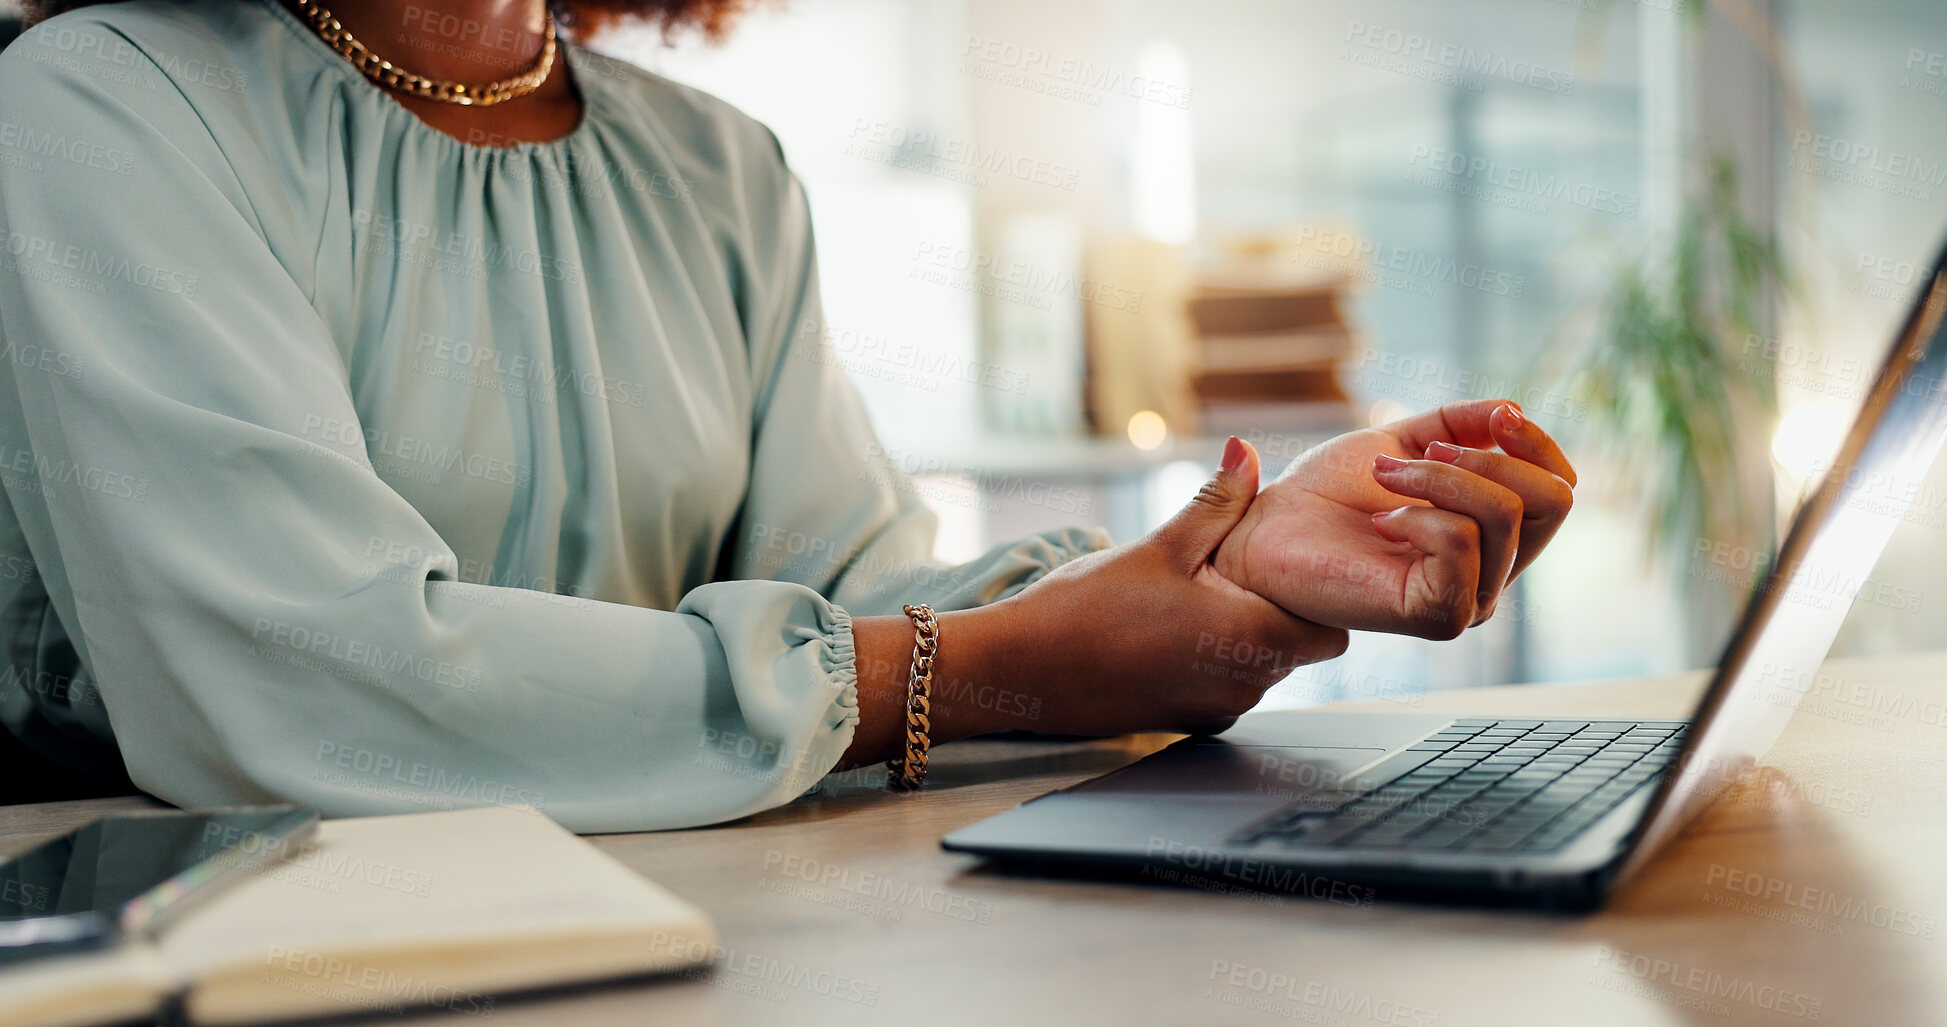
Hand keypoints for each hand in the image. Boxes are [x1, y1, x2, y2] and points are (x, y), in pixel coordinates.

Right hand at [977, 436, 1349, 734]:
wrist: (1022, 669)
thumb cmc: (1085, 608)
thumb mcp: (1160, 545)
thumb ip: (1217, 502)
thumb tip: (1248, 454)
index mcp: (1250, 639)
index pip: (1331, 632)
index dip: (1315, 598)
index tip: (1283, 568)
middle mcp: (1244, 685)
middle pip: (1299, 650)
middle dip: (1279, 611)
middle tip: (1233, 574)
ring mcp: (1216, 708)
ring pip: (1262, 669)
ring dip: (1243, 636)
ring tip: (1194, 599)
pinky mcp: (1188, 722)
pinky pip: (1224, 687)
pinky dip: (1211, 661)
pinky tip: (1168, 633)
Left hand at [1211, 399, 1576, 639]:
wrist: (1265, 533)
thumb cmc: (1328, 494)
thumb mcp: (1402, 442)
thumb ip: (1461, 425)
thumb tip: (1512, 409)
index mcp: (1493, 535)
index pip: (1561, 490)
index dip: (1539, 444)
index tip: (1498, 417)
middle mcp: (1493, 573)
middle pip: (1553, 501)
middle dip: (1489, 458)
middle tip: (1424, 454)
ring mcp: (1471, 600)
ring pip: (1503, 513)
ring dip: (1436, 477)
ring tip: (1383, 481)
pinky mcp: (1439, 616)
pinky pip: (1462, 543)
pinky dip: (1419, 515)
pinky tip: (1379, 523)